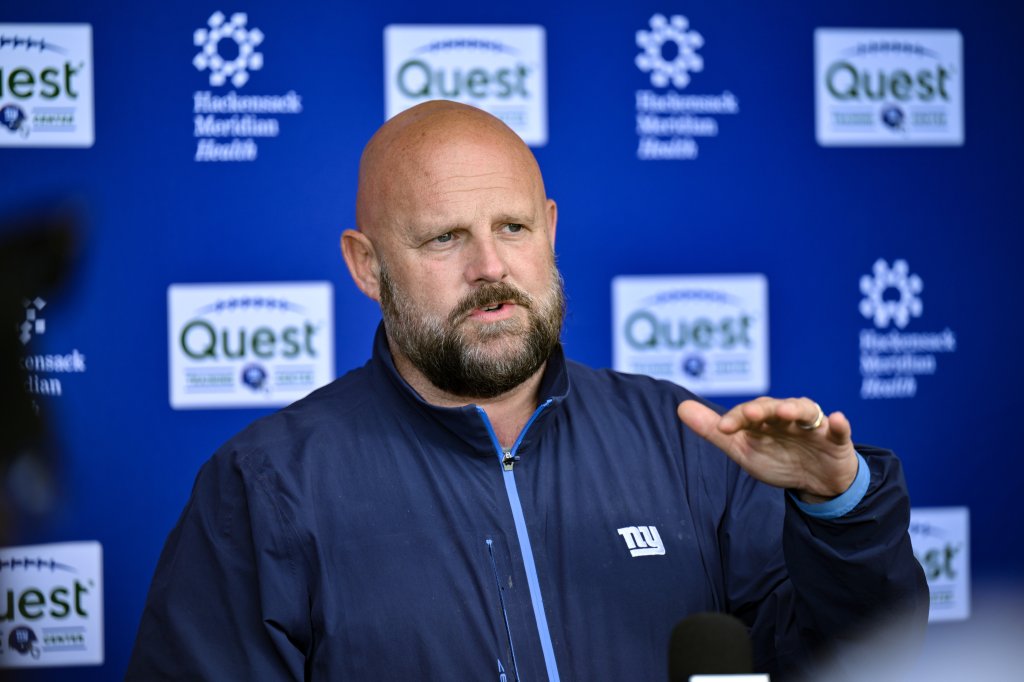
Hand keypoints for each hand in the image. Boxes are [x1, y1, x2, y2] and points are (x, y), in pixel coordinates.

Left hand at [677, 397, 858, 502]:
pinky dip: (839, 423)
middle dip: (762, 409)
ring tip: (785, 413)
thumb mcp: (743, 449)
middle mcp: (787, 416)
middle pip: (774, 407)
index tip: (723, 428)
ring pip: (804, 412)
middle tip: (750, 414)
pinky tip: (837, 419)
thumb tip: (680, 408)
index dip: (735, 419)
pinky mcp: (836, 439)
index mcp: (764, 418)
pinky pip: (839, 429)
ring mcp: (812, 426)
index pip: (747, 413)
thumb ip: (713, 430)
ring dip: (794, 410)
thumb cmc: (777, 458)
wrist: (816, 481)